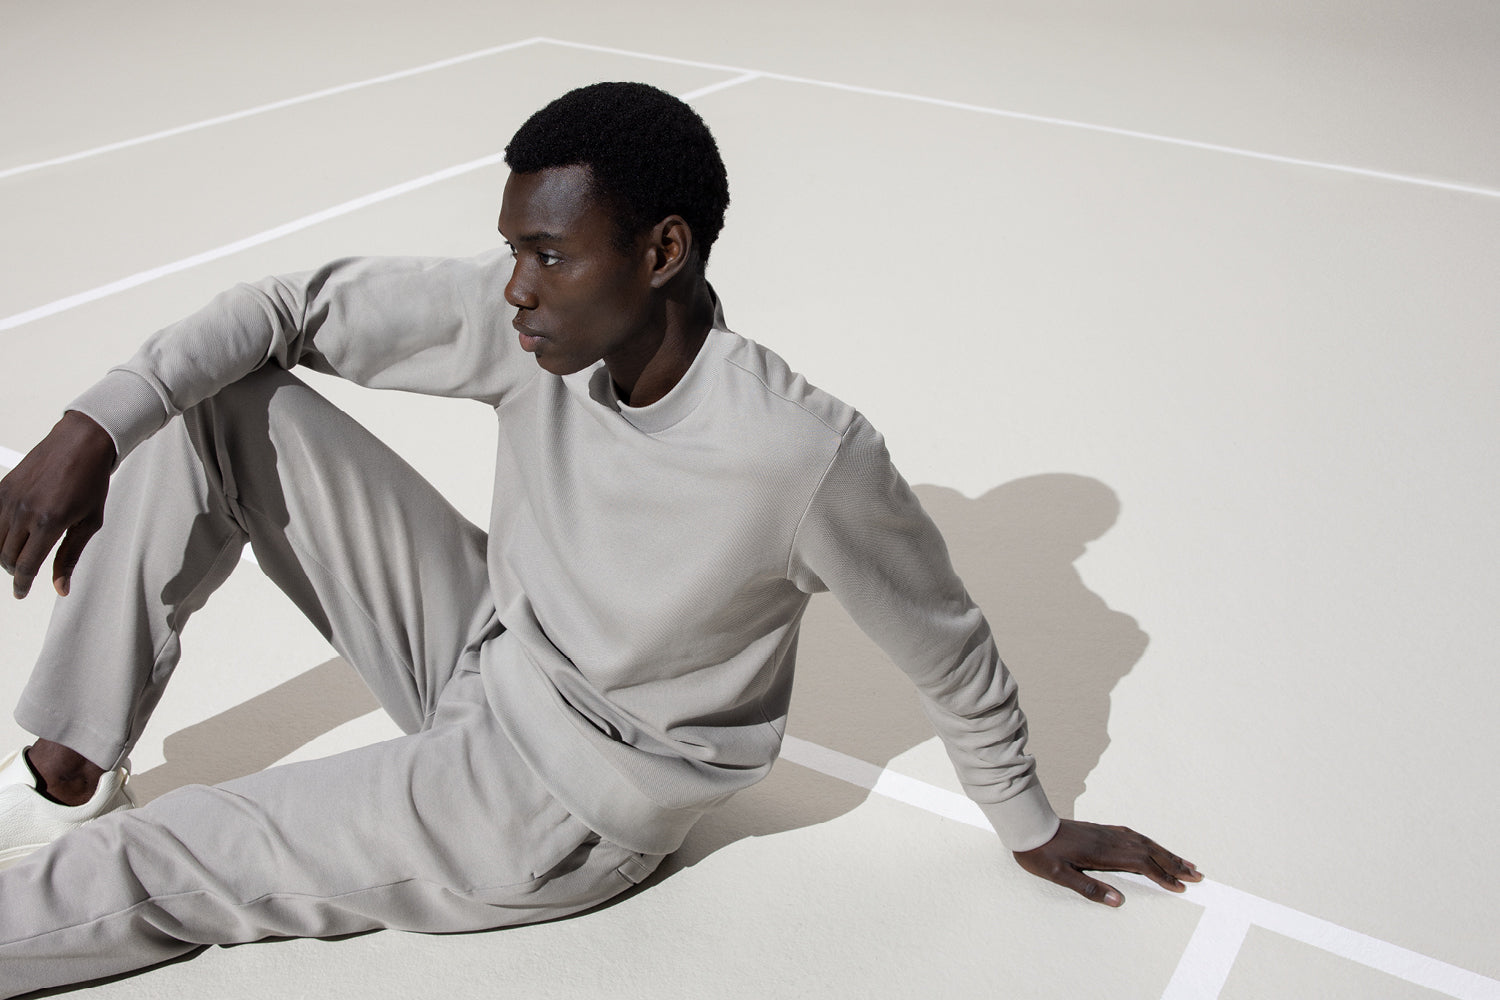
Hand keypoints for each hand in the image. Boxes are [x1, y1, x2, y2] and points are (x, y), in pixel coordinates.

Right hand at [0, 410, 115, 598]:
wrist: (80, 444)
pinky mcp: (2, 488)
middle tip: (26, 570)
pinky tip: (10, 535)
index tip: (22, 592)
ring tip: (20, 553)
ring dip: (5, 552)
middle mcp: (24, 511)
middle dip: (16, 569)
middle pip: (7, 557)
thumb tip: (60, 588)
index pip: (26, 566)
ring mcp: (9, 499)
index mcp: (49, 522)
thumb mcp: (89, 522)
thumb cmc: (90, 481)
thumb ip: (70, 556)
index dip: (23, 584)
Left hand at [1013, 818, 1200, 905]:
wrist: (1028, 827)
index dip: (1163, 876)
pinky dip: (1149, 843)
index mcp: (1103, 853)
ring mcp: (1106, 833)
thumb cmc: (1042, 854)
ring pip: (1144, 842)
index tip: (1181, 887)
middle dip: (1174, 864)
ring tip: (1185, 862)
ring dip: (1166, 852)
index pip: (1142, 865)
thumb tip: (1118, 901)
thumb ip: (1088, 888)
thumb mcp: (1060, 876)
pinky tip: (1153, 847)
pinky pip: (1133, 836)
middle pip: (1150, 851)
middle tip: (1197, 874)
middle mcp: (1110, 840)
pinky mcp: (1101, 830)